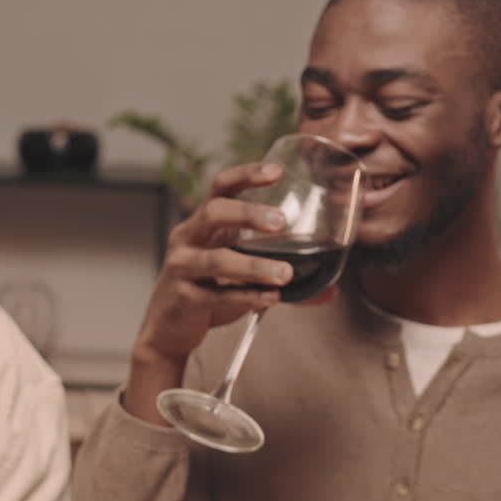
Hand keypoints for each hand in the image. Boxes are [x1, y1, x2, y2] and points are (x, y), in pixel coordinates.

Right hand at [125, 163, 292, 421]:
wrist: (169, 329)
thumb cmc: (207, 292)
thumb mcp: (239, 277)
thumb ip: (280, 278)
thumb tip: (331, 290)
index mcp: (203, 225)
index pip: (221, 187)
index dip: (246, 175)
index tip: (276, 171)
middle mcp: (188, 239)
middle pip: (214, 212)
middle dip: (248, 213)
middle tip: (281, 222)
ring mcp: (182, 268)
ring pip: (217, 260)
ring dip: (254, 266)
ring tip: (285, 274)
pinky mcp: (184, 298)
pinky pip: (217, 295)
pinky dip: (246, 297)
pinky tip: (270, 298)